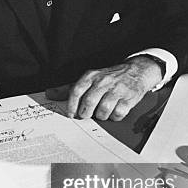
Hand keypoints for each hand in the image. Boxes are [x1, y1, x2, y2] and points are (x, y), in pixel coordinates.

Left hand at [46, 56, 162, 120]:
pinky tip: (114, 112)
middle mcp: (104, 81)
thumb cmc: (109, 77)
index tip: (71, 115)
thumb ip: (69, 88)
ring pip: (103, 111)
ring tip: (101, 113)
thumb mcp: (89, 78)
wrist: (137, 70)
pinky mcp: (129, 98)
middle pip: (89, 103)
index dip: (71, 105)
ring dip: (101, 116)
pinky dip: (114, 117)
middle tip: (86, 115)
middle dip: (85, 113)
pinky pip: (118, 114)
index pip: (76, 90)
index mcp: (91, 76)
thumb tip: (50, 94)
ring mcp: (117, 90)